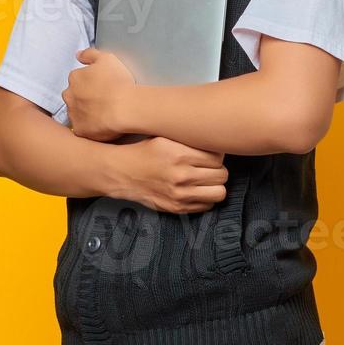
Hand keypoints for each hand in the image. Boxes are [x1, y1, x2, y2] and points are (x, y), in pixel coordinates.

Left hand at [64, 46, 136, 141]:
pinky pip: (83, 129)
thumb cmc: (118, 81)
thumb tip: (78, 55)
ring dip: (86, 112)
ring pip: (77, 113)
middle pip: (73, 96)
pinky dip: (90, 127)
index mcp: (75, 78)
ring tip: (104, 113)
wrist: (125, 107)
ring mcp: (73, 114)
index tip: (102, 87)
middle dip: (84, 98)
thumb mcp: (107, 58)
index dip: (90, 83)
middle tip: (103, 100)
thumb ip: (90, 54)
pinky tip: (103, 124)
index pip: (78, 79)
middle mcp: (69, 95)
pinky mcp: (79, 130)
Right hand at [108, 137, 228, 213]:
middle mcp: (181, 176)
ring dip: (215, 186)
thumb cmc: (143, 152)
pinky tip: (196, 189)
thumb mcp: (165, 137)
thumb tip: (215, 140)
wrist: (121, 172)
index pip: (218, 157)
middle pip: (221, 175)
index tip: (210, 154)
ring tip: (205, 180)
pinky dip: (205, 198)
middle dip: (217, 170)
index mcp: (180, 155)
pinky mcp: (177, 208)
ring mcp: (180, 195)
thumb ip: (190, 139)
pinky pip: (207, 206)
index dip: (217, 155)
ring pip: (219, 193)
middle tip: (208, 167)